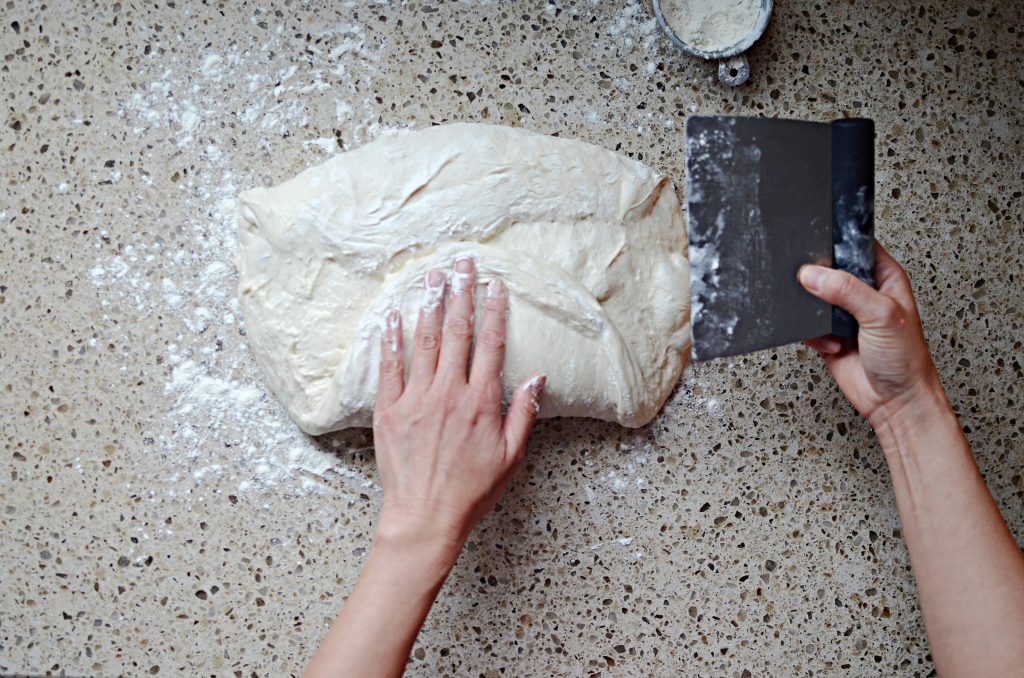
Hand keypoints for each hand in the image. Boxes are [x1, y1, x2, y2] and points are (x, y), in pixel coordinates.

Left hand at [372, 259, 544, 562]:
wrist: (425, 518)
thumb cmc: (472, 491)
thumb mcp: (511, 456)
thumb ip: (523, 413)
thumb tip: (536, 377)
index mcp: (480, 402)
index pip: (490, 344)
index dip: (493, 310)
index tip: (494, 284)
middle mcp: (448, 393)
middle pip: (456, 332)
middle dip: (460, 293)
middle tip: (461, 263)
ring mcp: (416, 399)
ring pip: (424, 341)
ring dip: (428, 304)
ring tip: (431, 276)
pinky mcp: (389, 410)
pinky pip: (390, 367)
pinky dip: (391, 340)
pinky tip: (393, 316)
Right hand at [798, 240, 944, 426]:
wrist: (894, 401)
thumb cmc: (906, 359)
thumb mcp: (882, 315)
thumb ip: (847, 291)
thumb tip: (814, 275)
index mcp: (883, 277)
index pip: (856, 245)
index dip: (838, 241)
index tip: (818, 244)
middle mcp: (863, 293)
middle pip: (828, 270)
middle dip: (817, 279)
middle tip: (815, 287)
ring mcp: (844, 314)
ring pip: (813, 297)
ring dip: (813, 311)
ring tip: (828, 324)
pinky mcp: (828, 335)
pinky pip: (807, 325)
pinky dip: (812, 334)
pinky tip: (831, 344)